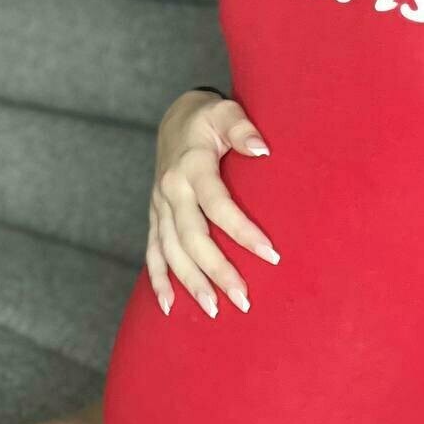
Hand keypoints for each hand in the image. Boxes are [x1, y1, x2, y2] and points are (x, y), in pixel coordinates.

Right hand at [145, 91, 279, 318]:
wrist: (176, 118)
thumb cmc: (210, 117)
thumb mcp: (227, 113)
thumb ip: (243, 130)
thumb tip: (262, 149)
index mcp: (192, 166)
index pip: (218, 205)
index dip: (242, 231)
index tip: (270, 254)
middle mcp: (171, 189)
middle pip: (192, 238)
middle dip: (217, 270)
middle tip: (243, 299)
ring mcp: (159, 205)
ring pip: (171, 251)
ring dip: (191, 282)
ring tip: (214, 310)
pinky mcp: (154, 215)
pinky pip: (152, 251)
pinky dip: (158, 279)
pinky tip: (170, 306)